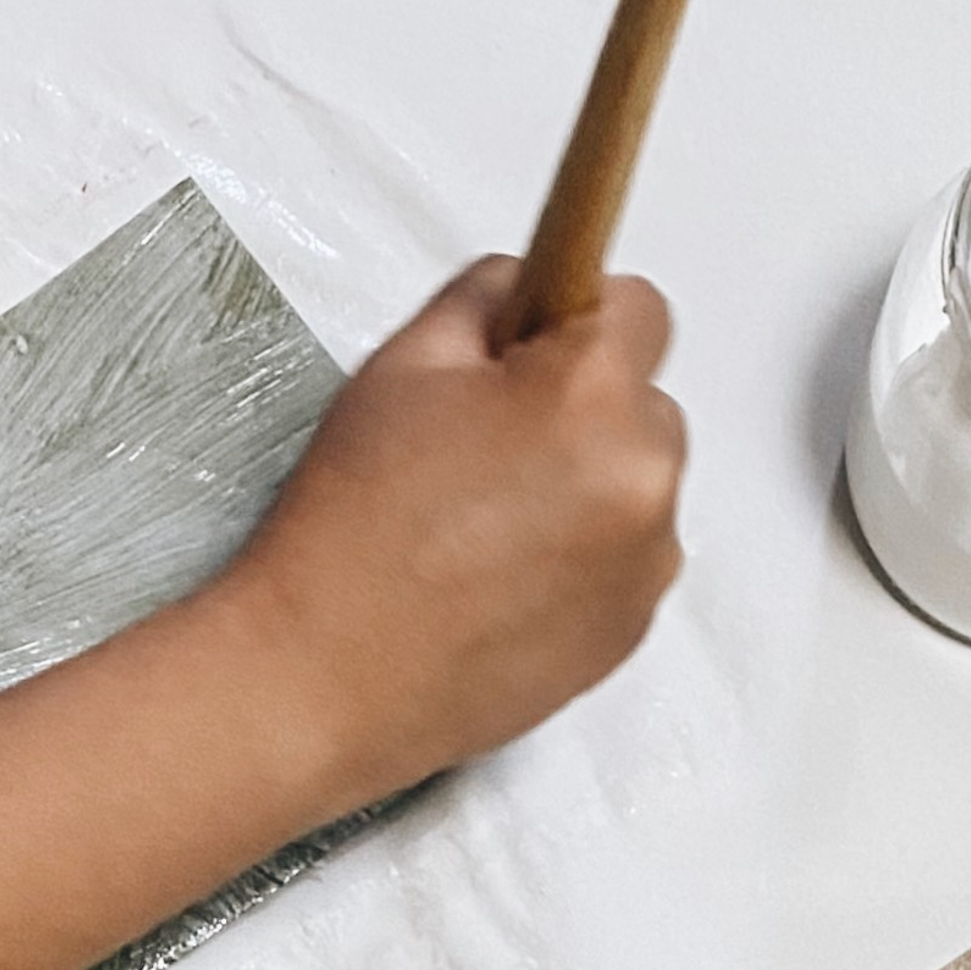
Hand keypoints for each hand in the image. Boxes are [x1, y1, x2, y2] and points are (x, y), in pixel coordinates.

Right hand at [220, 257, 684, 805]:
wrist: (325, 681)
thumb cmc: (352, 536)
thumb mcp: (404, 365)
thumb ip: (488, 300)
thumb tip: (531, 288)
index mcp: (593, 395)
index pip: (640, 306)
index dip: (577, 319)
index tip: (537, 343)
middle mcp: (643, 480)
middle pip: (644, 402)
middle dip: (581, 409)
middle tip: (485, 446)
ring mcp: (645, 567)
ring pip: (637, 488)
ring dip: (586, 488)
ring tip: (483, 525)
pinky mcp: (629, 634)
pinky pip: (625, 564)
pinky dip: (579, 560)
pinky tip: (498, 576)